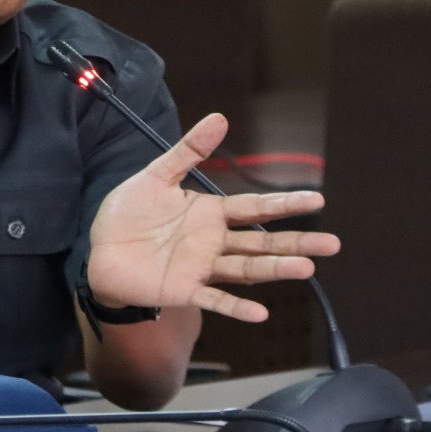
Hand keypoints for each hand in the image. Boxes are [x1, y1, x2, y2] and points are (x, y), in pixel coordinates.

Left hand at [87, 113, 340, 321]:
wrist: (99, 250)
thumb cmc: (127, 215)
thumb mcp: (156, 176)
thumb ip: (188, 151)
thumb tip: (219, 118)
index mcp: (210, 213)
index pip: (255, 208)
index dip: (284, 205)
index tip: (317, 200)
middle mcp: (213, 242)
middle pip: (261, 242)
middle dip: (295, 242)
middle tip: (331, 243)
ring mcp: (201, 268)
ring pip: (246, 270)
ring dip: (275, 270)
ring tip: (306, 268)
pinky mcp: (184, 290)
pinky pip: (214, 300)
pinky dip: (236, 307)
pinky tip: (260, 313)